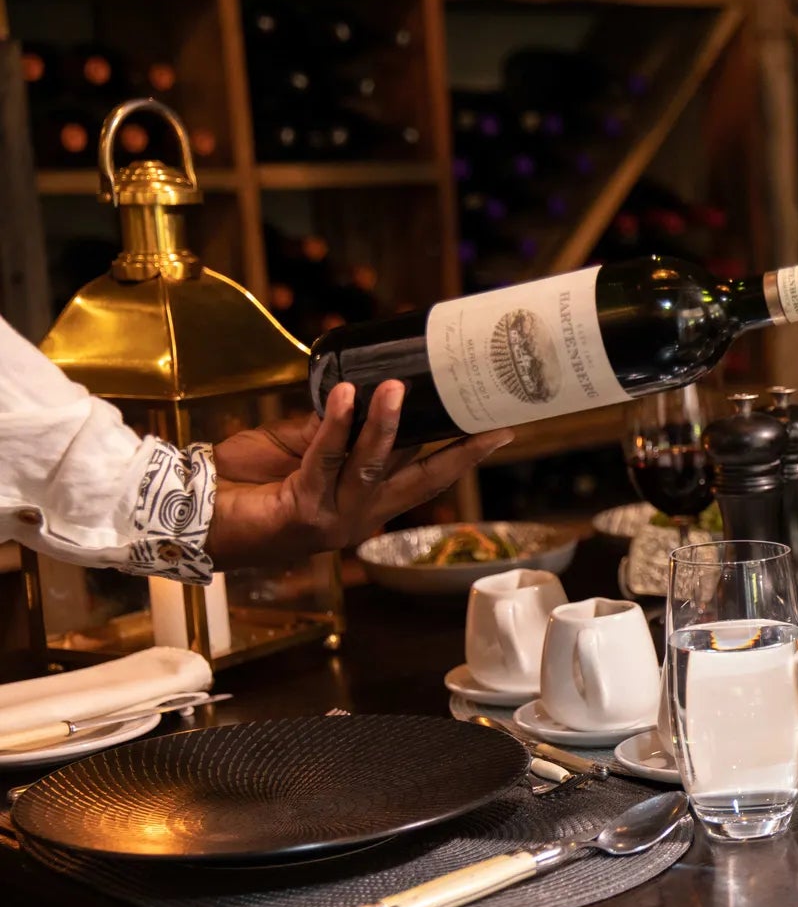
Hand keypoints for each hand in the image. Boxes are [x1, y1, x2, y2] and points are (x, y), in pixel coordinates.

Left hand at [205, 380, 512, 568]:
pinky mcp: (304, 510)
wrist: (191, 517)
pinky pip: (326, 459)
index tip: (497, 430)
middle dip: (460, 453)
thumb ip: (331, 430)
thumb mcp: (296, 447)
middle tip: (489, 423)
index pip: (424, 477)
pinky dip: (337, 424)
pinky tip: (346, 394)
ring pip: (374, 466)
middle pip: (421, 482)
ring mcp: (335, 519)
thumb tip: (361, 394)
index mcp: (363, 503)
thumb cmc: (239, 485)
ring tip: (397, 388)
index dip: (461, 455)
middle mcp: (358, 517)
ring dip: (387, 424)